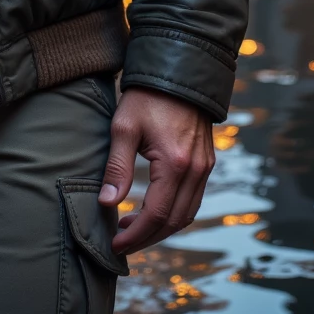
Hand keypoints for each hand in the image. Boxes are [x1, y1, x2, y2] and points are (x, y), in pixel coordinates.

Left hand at [97, 87, 213, 253]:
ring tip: (133, 229)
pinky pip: (193, 199)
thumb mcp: (124, 127)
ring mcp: (204, 167)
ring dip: (162, 228)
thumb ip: (117, 167)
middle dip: (147, 237)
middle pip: (174, 221)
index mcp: (175, 164)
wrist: (178, 70)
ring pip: (187, 214)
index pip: (156, 216)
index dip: (135, 235)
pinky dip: (175, 212)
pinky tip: (154, 210)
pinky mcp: (206, 162)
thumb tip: (107, 203)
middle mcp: (195, 170)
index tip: (115, 244)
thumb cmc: (147, 96)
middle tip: (121, 242)